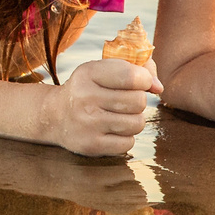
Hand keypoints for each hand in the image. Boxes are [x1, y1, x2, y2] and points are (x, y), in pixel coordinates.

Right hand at [44, 57, 160, 157]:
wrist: (55, 115)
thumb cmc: (88, 89)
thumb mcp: (103, 70)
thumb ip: (136, 70)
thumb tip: (159, 87)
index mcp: (88, 73)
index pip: (132, 76)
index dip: (145, 79)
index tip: (140, 82)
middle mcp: (86, 98)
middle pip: (138, 101)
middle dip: (139, 100)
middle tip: (127, 101)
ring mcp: (88, 124)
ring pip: (137, 123)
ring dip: (134, 119)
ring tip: (121, 115)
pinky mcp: (92, 145)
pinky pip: (128, 143)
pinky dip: (126, 137)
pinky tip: (114, 129)